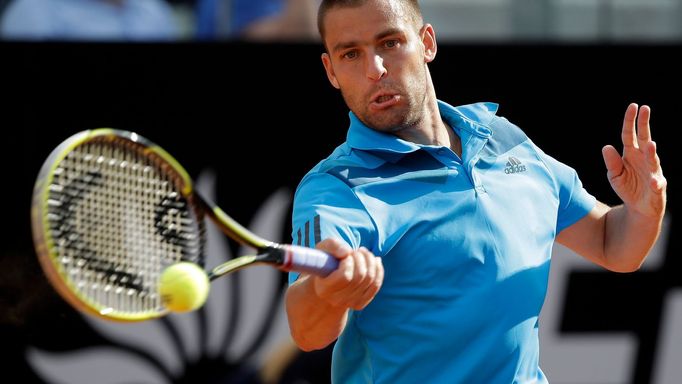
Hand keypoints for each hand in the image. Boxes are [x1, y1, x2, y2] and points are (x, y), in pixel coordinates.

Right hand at [312, 238, 383, 309]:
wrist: (327, 280)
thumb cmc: (325, 261)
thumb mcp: (323, 249)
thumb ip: (333, 246)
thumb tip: (347, 252)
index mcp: (324, 288)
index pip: (345, 276)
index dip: (349, 261)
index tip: (346, 255)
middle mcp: (336, 299)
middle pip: (360, 276)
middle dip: (360, 258)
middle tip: (355, 251)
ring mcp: (349, 303)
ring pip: (370, 279)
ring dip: (370, 260)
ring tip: (362, 253)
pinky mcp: (360, 303)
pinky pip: (376, 284)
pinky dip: (378, 269)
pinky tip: (374, 260)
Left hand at [602, 103, 666, 218]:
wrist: (639, 208)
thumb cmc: (628, 188)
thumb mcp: (614, 175)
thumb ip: (612, 163)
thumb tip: (607, 147)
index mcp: (631, 154)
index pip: (630, 134)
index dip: (630, 121)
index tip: (633, 106)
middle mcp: (644, 159)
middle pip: (644, 138)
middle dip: (645, 124)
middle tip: (645, 109)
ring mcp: (652, 171)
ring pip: (653, 160)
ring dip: (651, 153)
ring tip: (650, 144)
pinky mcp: (658, 187)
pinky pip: (657, 184)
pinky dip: (656, 182)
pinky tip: (653, 182)